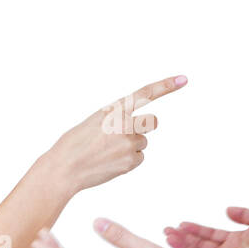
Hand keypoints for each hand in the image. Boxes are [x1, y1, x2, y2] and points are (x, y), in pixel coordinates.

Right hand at [43, 75, 187, 194]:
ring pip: (142, 143)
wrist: (64, 168)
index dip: (165, 86)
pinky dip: (127, 161)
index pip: (145, 93)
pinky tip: (109, 162)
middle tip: (124, 135)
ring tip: (106, 152)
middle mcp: (125, 124)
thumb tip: (135, 129)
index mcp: (114, 109)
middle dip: (143, 127)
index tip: (184, 79)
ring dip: (130, 147)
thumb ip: (117, 119)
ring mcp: (129, 143)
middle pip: (152, 122)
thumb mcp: (95, 121)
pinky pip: (138, 158)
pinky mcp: (131, 161)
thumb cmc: (75, 143)